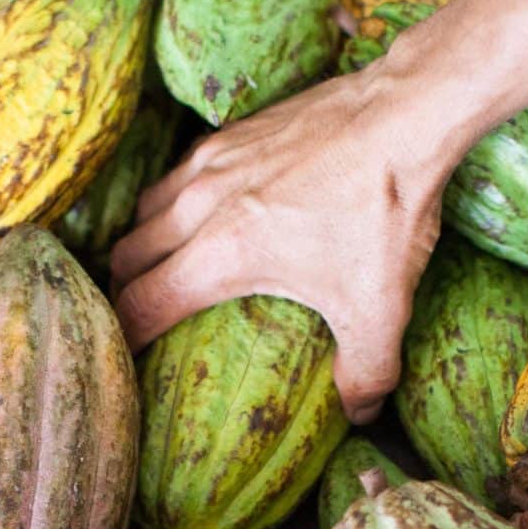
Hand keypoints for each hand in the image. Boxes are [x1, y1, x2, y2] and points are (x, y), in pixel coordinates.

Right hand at [110, 54, 467, 423]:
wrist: (402, 116)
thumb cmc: (383, 212)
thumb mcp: (380, 308)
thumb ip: (367, 373)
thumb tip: (359, 413)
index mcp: (219, 255)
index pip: (140, 306)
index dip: (126, 340)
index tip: (127, 360)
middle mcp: (199, 206)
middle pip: (127, 256)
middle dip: (125, 293)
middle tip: (139, 319)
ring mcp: (211, 163)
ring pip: (144, 211)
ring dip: (142, 244)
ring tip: (160, 268)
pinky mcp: (231, 133)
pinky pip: (176, 175)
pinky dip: (172, 203)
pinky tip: (203, 214)